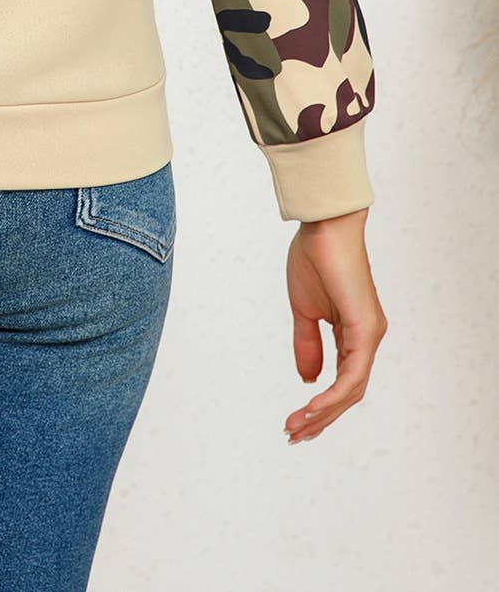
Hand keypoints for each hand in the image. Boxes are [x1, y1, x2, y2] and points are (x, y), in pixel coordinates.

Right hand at [283, 208, 387, 443]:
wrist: (323, 226)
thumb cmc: (315, 258)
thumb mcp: (304, 310)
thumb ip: (308, 343)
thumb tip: (307, 378)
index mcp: (354, 333)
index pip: (342, 381)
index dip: (320, 405)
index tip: (295, 421)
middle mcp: (368, 338)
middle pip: (349, 393)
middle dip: (321, 418)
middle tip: (293, 435)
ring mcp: (370, 335)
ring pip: (352, 390)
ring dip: (323, 413)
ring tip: (297, 427)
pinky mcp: (365, 329)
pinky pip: (352, 374)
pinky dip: (332, 394)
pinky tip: (312, 406)